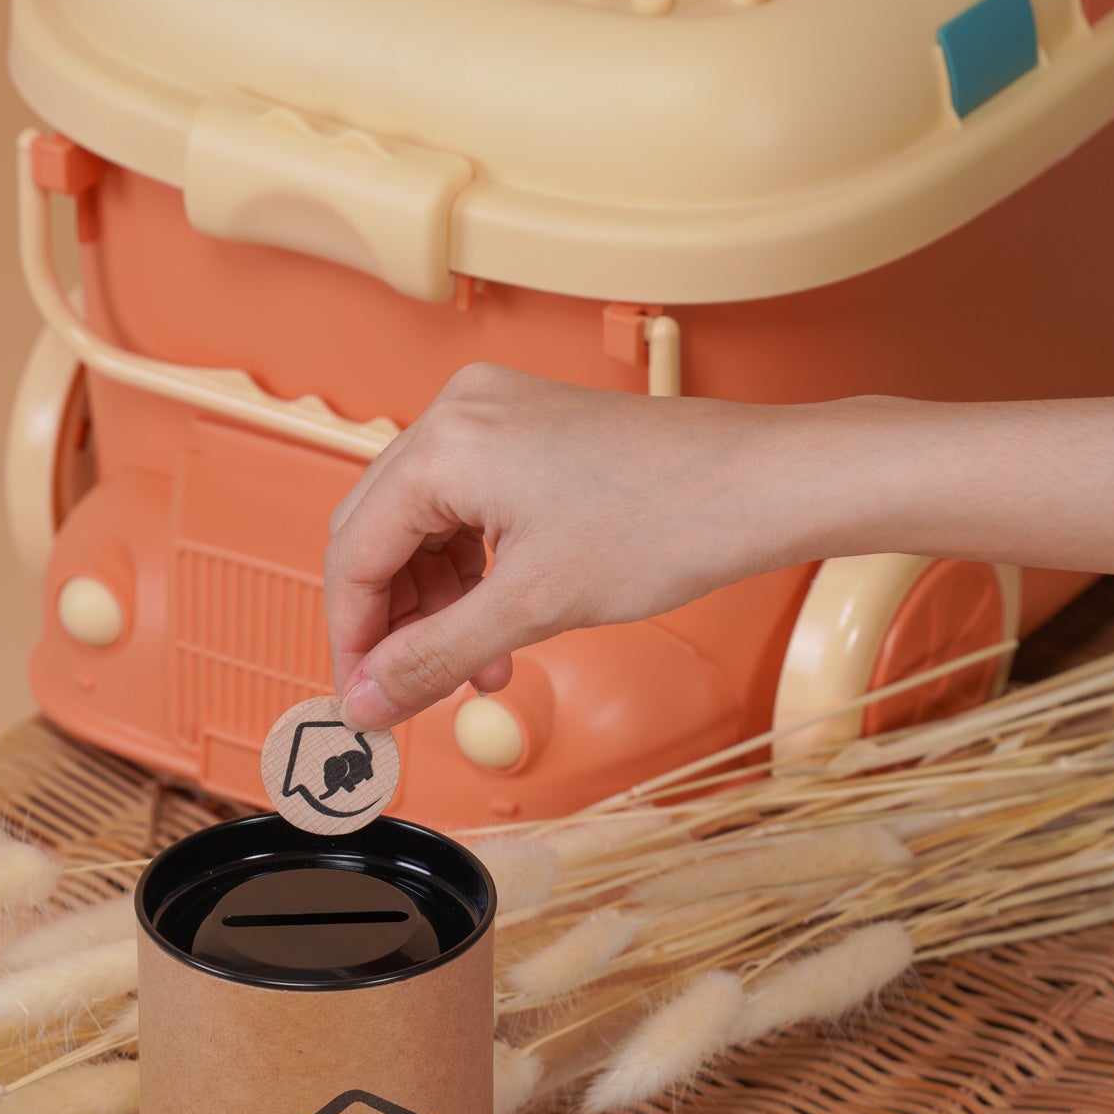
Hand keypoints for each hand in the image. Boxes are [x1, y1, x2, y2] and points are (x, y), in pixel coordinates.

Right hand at [324, 363, 809, 728]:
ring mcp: (496, 416)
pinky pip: (467, 507)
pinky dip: (471, 572)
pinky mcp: (530, 432)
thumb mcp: (531, 607)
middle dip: (389, 622)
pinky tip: (496, 624)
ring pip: (423, 526)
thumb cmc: (669, 519)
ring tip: (471, 668)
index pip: (354, 553)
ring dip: (435, 604)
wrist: (761, 484)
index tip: (362, 699)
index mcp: (445, 443)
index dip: (351, 639)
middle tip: (402, 690)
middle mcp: (461, 413)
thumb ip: (433, 657)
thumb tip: (369, 700)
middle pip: (378, 534)